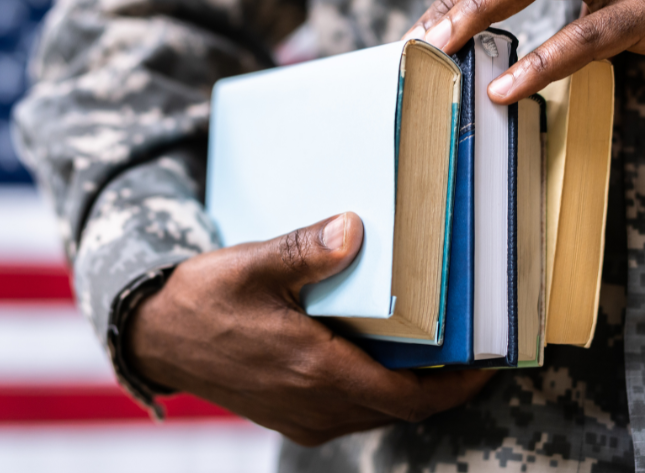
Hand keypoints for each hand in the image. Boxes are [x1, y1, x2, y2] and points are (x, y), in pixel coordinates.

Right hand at [126, 212, 493, 445]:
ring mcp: (302, 416)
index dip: (458, 386)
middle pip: (402, 409)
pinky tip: (382, 356)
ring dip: (410, 389)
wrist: (153, 336)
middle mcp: (315, 406)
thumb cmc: (201, 300)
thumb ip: (306, 250)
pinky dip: (377, 390)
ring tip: (437, 349)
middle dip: (443, 385)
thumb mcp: (252, 265)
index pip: (410, 398)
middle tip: (474, 347)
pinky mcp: (289, 415)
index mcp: (315, 371)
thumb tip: (355, 227)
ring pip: (376, 412)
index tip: (491, 363)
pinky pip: (350, 411)